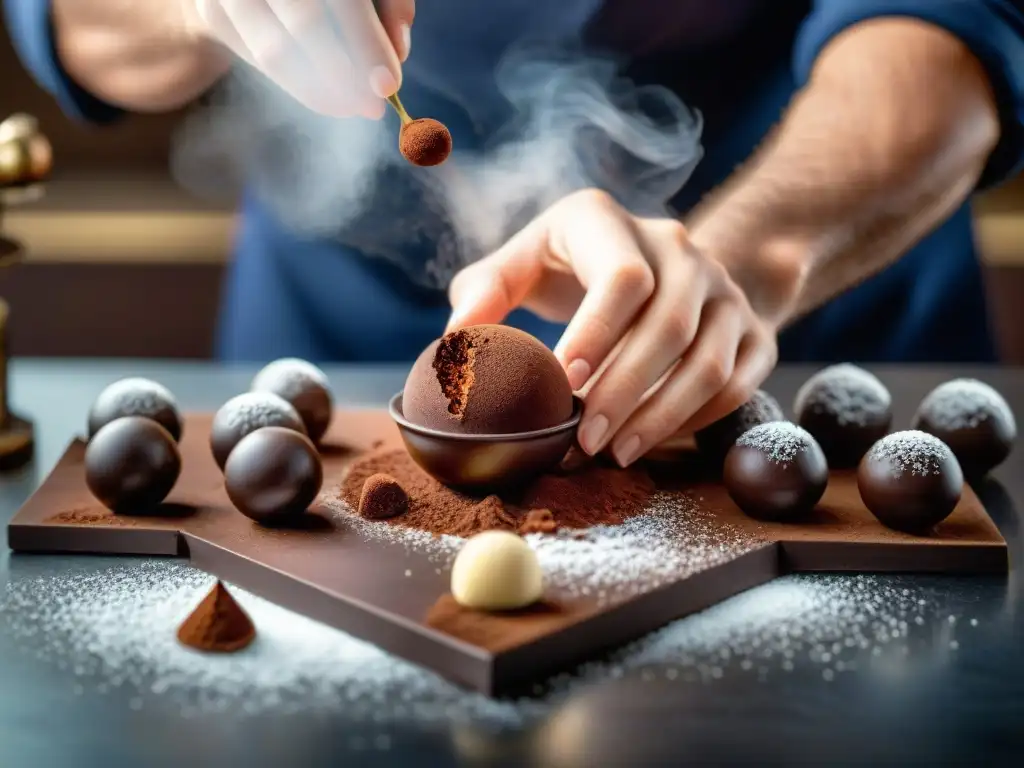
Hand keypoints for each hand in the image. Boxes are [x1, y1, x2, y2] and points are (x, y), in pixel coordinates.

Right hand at [188, 0, 411, 117]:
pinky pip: (257, 61)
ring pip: (274, 52)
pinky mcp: (212, 11)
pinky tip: (325, 96)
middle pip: (305, 23)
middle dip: (345, 76)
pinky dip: (296, 85)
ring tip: (350, 107)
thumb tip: (397, 55)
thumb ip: (391, 5)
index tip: (388, 86)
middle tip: (372, 107)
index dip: (366, 43)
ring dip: (320, 91)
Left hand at [446, 189, 779, 466]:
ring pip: (709, 361)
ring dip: (662, 416)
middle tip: (584, 441)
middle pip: (668, 325)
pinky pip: (737, 382)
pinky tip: (653, 440)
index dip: (597, 333)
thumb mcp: (521, 262)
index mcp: (607, 221)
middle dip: (624, 392)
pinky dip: (696, 419)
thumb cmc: (568, 269)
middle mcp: (678, 246)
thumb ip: (484, 293)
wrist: (660, 261)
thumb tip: (455, 343)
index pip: (622, 277)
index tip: (565, 382)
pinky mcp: (752, 327)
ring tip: (616, 453)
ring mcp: (723, 287)